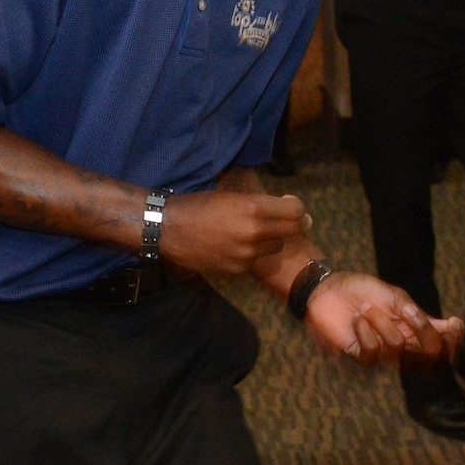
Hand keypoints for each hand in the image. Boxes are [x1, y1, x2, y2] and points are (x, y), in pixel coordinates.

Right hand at [160, 190, 310, 275]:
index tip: (291, 206)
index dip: (297, 207)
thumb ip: (259, 202)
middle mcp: (254, 231)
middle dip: (296, 224)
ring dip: (271, 239)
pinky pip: (255, 260)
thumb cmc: (197, 206)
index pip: (296, 210)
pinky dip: (251, 253)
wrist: (167, 229)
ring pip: (275, 246)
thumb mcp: (230, 196)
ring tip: (254, 233)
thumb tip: (286, 206)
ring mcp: (247, 253)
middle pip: (294, 230)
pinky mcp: (237, 268)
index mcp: (252, 207)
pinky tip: (234, 246)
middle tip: (294, 221)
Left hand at [303, 271, 463, 365]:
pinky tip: (356, 320)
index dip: (455, 339)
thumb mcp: (394, 296)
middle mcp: (403, 343)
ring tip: (366, 308)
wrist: (328, 289)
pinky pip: (372, 350)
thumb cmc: (361, 290)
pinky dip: (365, 331)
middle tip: (409, 312)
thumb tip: (449, 324)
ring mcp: (383, 352)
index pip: (443, 343)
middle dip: (424, 332)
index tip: (454, 323)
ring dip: (381, 321)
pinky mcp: (361, 356)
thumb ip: (417, 313)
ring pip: (397, 345)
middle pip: (430, 353)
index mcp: (414, 328)